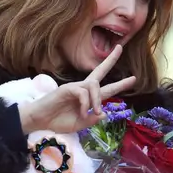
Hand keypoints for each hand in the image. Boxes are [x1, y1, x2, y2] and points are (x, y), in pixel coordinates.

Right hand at [20, 45, 135, 133]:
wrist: (38, 121)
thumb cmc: (57, 121)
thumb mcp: (79, 124)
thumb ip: (91, 119)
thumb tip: (104, 114)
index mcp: (87, 97)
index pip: (105, 88)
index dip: (120, 83)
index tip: (134, 78)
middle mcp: (82, 89)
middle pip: (99, 72)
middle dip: (110, 60)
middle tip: (120, 48)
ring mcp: (74, 87)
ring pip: (94, 86)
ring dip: (98, 100)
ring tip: (95, 111)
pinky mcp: (66, 89)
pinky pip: (82, 93)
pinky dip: (85, 104)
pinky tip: (82, 112)